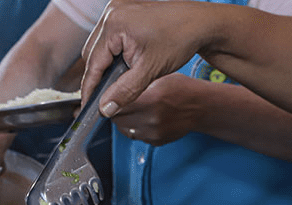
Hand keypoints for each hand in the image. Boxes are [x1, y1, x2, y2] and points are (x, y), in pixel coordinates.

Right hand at [81, 1, 209, 117]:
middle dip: (98, 75)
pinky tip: (124, 63)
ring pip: (99, 46)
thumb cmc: (181, 40)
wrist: (201, 23)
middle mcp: (112, 12)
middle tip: (106, 95)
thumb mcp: (150, 70)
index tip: (90, 105)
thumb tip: (105, 108)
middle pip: (92, 53)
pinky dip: (112, 52)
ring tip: (120, 77)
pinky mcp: (123, 11)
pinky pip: (108, 37)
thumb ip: (124, 91)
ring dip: (105, 64)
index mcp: (115, 24)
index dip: (90, 87)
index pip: (93, 63)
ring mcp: (117, 9)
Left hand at [113, 74, 202, 145]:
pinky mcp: (156, 141)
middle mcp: (152, 118)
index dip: (111, 101)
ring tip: (135, 110)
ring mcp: (154, 132)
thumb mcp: (158, 77)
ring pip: (124, 130)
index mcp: (151, 99)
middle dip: (116, 111)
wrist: (201, 106)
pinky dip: (136, 128)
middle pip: (118, 119)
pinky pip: (136, 136)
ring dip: (125, 121)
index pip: (116, 106)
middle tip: (123, 103)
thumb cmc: (181, 89)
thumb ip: (135, 85)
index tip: (110, 98)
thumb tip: (112, 91)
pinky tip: (144, 118)